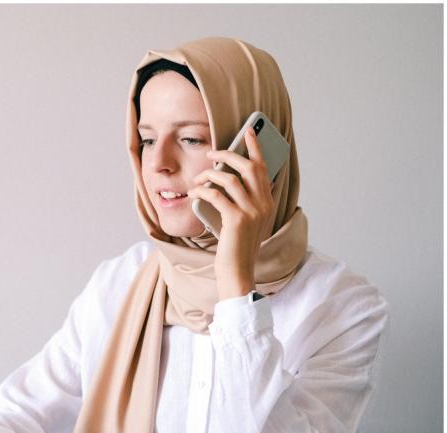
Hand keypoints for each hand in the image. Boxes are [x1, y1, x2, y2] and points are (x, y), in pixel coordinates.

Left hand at [187, 127, 273, 299]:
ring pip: (230, 179)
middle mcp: (263, 205)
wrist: (237, 272)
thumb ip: (247, 202)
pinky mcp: (236, 220)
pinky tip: (195, 192)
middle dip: (228, 155)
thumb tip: (235, 180)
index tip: (247, 132)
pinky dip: (203, 190)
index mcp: (267, 203)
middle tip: (212, 153)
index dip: (255, 148)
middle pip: (249, 167)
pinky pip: (217, 195)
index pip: (264, 168)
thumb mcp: (247, 222)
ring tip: (198, 178)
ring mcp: (251, 212)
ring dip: (210, 174)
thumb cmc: (237, 247)